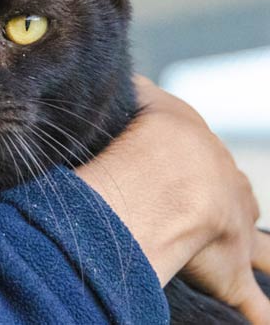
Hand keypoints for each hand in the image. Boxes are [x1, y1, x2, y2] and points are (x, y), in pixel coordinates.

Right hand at [75, 76, 269, 322]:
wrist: (167, 169)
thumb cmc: (149, 134)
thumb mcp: (142, 100)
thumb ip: (136, 92)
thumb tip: (126, 79)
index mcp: (211, 161)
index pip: (213, 170)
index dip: (199, 176)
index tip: (188, 180)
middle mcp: (234, 200)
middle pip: (243, 209)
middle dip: (238, 216)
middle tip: (226, 225)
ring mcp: (238, 241)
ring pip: (263, 254)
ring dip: (265, 260)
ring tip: (266, 265)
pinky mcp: (233, 278)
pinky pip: (258, 309)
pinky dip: (262, 317)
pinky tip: (265, 322)